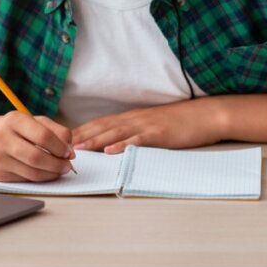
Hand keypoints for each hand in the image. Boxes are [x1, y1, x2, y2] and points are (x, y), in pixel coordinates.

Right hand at [0, 111, 74, 181]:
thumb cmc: (6, 129)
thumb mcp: (27, 121)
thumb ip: (52, 128)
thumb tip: (69, 146)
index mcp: (13, 119)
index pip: (43, 135)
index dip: (60, 146)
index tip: (69, 152)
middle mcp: (2, 138)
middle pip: (38, 156)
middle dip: (57, 164)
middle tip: (67, 165)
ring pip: (32, 171)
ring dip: (51, 174)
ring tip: (59, 171)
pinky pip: (24, 179)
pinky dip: (39, 178)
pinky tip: (45, 174)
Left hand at [71, 98, 225, 153]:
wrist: (204, 115)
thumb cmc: (180, 122)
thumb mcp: (153, 124)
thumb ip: (135, 131)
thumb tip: (117, 142)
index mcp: (132, 117)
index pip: (101, 122)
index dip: (83, 130)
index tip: (65, 138)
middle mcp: (135, 119)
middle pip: (103, 126)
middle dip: (82, 135)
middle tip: (61, 145)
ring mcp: (146, 125)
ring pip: (116, 132)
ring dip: (96, 140)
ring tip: (80, 148)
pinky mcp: (159, 134)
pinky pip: (138, 140)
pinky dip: (123, 145)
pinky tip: (111, 151)